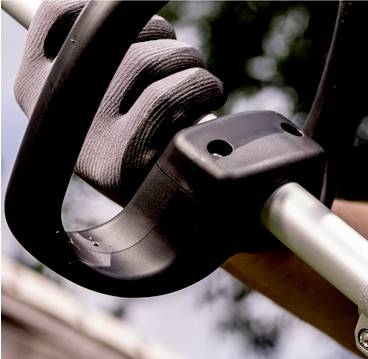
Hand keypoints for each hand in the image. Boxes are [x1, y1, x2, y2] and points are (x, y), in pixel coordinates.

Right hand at [15, 0, 222, 202]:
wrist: (168, 207)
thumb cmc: (145, 137)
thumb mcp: (108, 94)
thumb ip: (105, 50)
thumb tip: (125, 6)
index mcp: (37, 85)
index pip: (60, 11)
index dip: (111, 7)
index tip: (141, 24)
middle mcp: (51, 110)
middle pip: (116, 34)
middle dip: (163, 38)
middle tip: (179, 62)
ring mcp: (86, 137)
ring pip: (149, 61)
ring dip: (189, 63)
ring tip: (197, 83)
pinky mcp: (125, 160)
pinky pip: (169, 95)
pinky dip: (203, 89)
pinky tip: (208, 101)